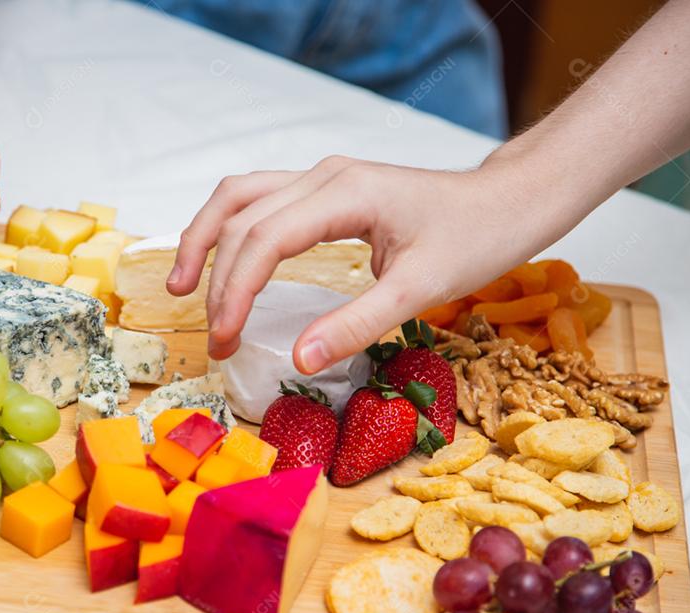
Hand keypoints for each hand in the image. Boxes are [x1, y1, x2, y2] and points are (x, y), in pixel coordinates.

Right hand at [167, 155, 558, 372]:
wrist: (509, 201)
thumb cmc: (477, 238)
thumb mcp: (422, 289)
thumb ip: (359, 324)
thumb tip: (300, 359)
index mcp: (344, 193)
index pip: (263, 239)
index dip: (234, 292)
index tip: (224, 339)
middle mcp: (323, 176)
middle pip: (240, 217)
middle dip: (216, 279)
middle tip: (215, 339)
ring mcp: (322, 178)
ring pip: (239, 198)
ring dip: (205, 240)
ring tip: (180, 286)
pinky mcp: (325, 190)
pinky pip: (259, 201)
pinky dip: (230, 231)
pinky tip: (221, 262)